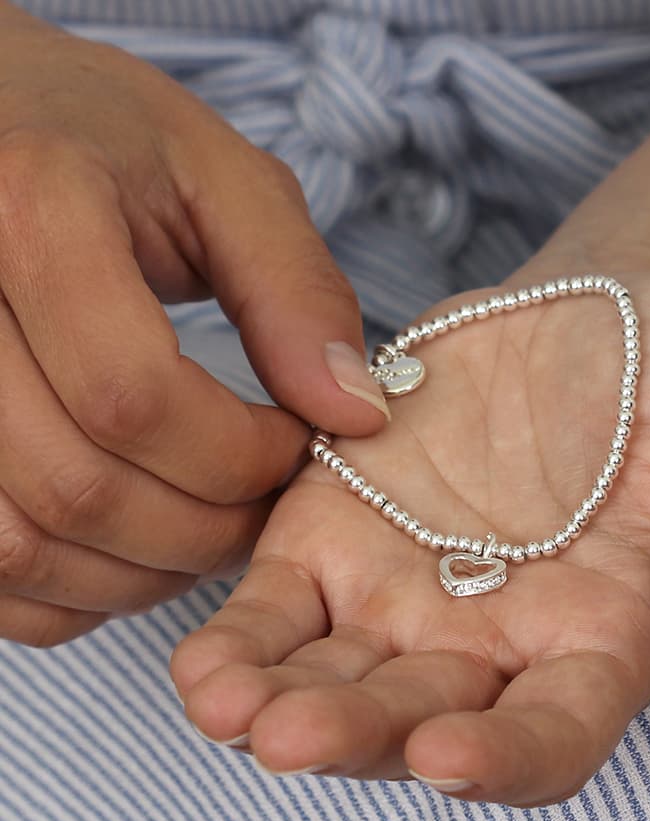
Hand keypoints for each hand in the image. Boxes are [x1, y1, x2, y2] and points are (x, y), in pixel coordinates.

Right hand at [0, 6, 387, 644]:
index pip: (134, 398)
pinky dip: (70, 591)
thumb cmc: (113, 142)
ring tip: (207, 530)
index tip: (296, 446)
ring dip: (139, 573)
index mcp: (28, 211)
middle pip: (76, 486)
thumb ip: (297, 297)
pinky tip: (134, 547)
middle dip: (203, 529)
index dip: (239, 456)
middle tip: (262, 507)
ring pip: (17, 545)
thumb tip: (358, 416)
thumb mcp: (228, 183)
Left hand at [171, 270, 649, 806]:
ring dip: (276, 700)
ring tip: (225, 705)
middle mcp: (494, 638)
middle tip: (289, 737)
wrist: (606, 325)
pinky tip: (205, 661)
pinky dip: (241, 636)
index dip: (510, 759)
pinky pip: (280, 604)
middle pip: (418, 719)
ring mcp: (407, 591)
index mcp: (600, 637)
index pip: (555, 732)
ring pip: (334, 674)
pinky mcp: (340, 532)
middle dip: (355, 734)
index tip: (454, 757)